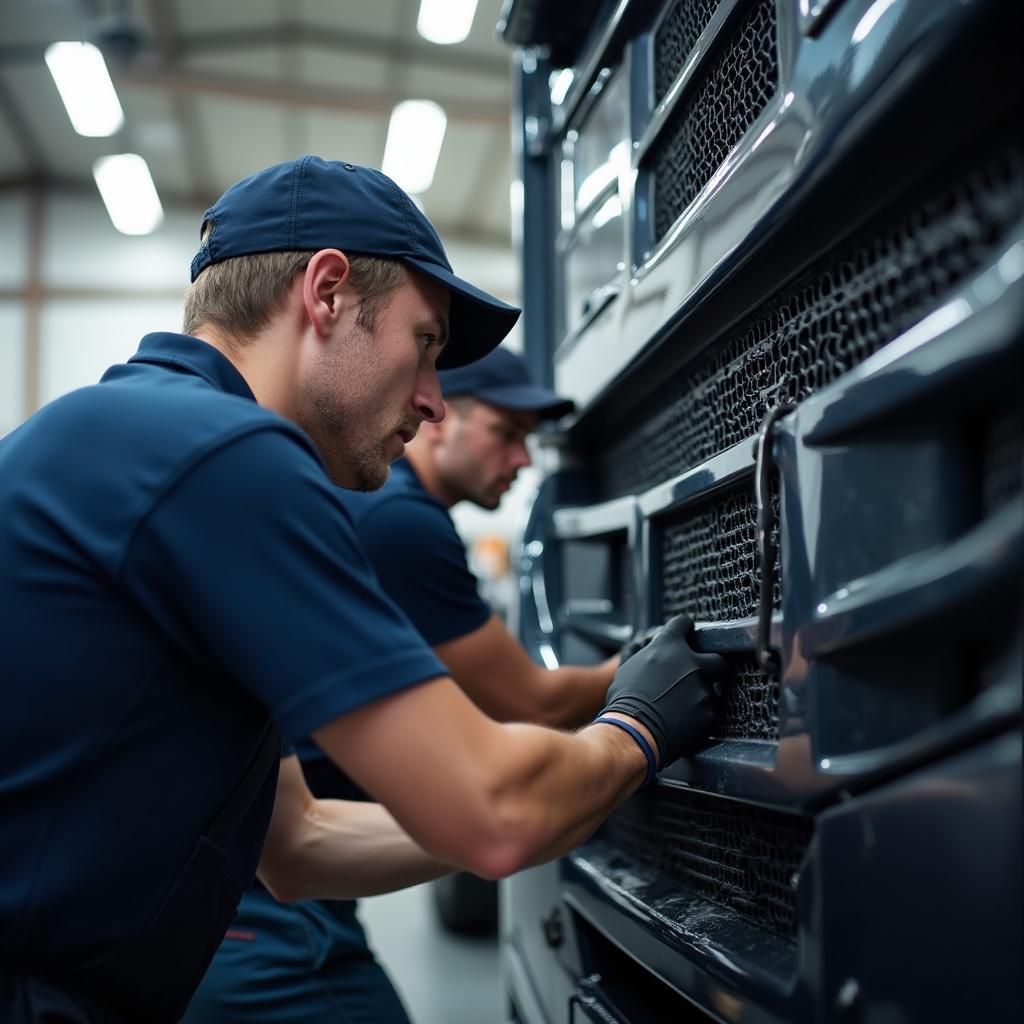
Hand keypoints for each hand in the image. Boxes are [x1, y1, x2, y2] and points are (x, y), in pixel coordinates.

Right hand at [602, 616, 728, 764]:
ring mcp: (702, 688)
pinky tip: (683, 721)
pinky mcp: (708, 712)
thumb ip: (647, 654)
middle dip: (712, 665)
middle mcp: (691, 663)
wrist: (634, 731)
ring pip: (713, 688)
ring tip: (684, 706)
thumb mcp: (629, 667)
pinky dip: (698, 715)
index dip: (684, 629)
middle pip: (716, 657)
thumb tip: (647, 648)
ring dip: (701, 694)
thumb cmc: (626, 699)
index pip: (683, 623)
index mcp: (668, 646)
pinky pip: (708, 711)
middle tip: (703, 674)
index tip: (685, 635)